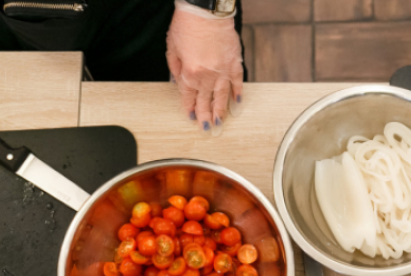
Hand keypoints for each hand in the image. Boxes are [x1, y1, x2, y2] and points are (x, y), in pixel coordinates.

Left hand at [165, 0, 243, 134]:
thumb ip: (175, 68)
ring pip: (222, 96)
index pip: (189, 96)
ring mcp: (223, 70)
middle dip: (205, 116)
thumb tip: (178, 82)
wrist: (206, 10)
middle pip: (205, 100)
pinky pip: (237, 82)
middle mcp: (207, 75)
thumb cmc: (188, 24)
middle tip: (207, 128)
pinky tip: (237, 103)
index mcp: (190, 73)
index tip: (190, 117)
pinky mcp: (235, 62)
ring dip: (221, 111)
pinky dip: (237, 93)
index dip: (189, 108)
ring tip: (220, 122)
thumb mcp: (172, 48)